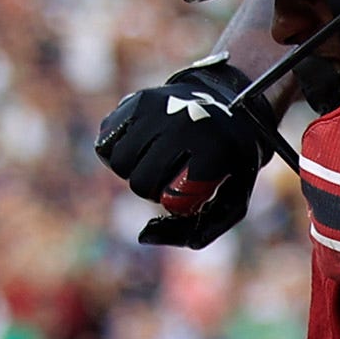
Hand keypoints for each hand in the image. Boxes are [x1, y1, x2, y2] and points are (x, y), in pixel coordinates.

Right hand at [93, 58, 278, 249]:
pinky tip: (141, 148)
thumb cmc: (231, 165)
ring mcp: (157, 110)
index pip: (173, 198)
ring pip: (119, 163)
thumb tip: (143, 236)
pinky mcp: (136, 102)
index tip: (194, 189)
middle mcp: (183, 125)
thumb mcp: (232, 202)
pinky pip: (107, 143)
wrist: (232, 108)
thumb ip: (198, 232)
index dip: (179, 201)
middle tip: (171, 179)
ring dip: (134, 172)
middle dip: (153, 191)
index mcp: (214, 149)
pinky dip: (118, 152)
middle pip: (140, 183)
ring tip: (155, 163)